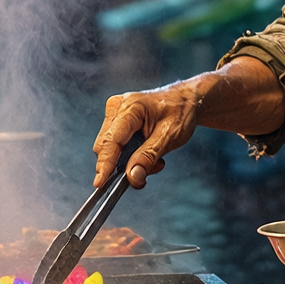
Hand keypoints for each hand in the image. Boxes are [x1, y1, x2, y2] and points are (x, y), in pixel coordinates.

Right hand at [92, 77, 214, 188]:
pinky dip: (129, 156)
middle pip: (106, 146)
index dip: (105, 163)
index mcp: (131, 107)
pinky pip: (115, 145)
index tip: (100, 183)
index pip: (111, 141)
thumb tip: (132, 176)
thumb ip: (148, 157)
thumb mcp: (169, 137)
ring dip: (129, 161)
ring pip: (110, 149)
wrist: (185, 100)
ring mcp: (114, 113)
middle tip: (150, 170)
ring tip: (154, 159)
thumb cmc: (180, 112)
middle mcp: (117, 107)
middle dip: (124, 165)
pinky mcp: (116, 120)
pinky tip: (147, 152)